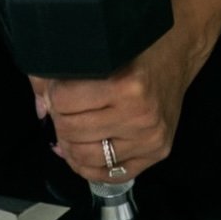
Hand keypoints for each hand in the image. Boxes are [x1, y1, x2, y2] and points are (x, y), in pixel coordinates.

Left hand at [30, 21, 198, 183]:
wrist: (179, 49)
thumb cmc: (139, 44)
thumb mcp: (102, 46)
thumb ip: (62, 70)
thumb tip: (41, 105)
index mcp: (126, 84)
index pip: (63, 101)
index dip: (53, 94)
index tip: (56, 88)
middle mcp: (140, 115)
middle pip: (72, 131)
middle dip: (59, 119)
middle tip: (62, 108)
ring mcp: (150, 138)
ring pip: (86, 157)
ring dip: (70, 144)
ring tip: (71, 128)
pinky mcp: (157, 152)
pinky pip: (110, 175)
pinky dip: (89, 166)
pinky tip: (84, 150)